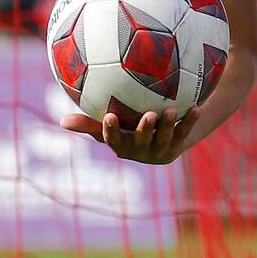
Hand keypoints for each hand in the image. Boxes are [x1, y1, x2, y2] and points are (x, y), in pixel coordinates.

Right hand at [60, 106, 200, 164]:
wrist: (162, 137)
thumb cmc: (128, 127)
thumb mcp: (111, 125)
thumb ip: (89, 123)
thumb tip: (61, 122)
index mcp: (121, 145)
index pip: (113, 139)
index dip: (111, 130)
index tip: (109, 115)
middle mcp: (140, 150)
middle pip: (141, 141)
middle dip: (144, 129)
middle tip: (148, 114)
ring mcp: (160, 149)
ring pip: (164, 138)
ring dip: (168, 124)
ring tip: (171, 109)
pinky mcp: (177, 145)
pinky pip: (184, 132)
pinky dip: (190, 121)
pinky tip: (196, 107)